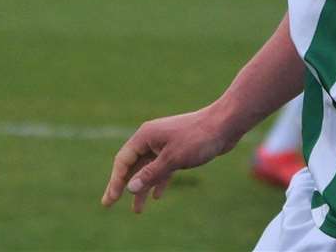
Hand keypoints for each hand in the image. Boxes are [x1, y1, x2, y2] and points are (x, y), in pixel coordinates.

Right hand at [101, 108, 234, 213]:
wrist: (225, 124)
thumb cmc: (198, 138)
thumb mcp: (173, 159)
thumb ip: (151, 174)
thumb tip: (130, 188)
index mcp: (146, 136)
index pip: (124, 160)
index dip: (115, 181)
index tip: (110, 200)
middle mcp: (152, 139)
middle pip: (132, 165)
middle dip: (122, 185)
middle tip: (109, 203)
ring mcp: (165, 144)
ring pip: (148, 169)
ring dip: (142, 188)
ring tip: (137, 210)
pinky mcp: (178, 149)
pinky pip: (162, 168)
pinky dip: (159, 181)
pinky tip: (158, 196)